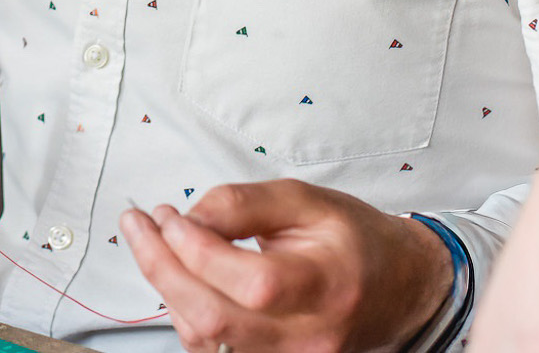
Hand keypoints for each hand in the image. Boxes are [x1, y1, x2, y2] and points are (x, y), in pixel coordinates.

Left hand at [121, 180, 453, 352]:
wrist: (400, 286)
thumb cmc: (354, 239)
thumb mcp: (305, 200)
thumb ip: (243, 203)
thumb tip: (187, 216)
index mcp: (327, 286)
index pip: (249, 280)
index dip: (194, 247)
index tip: (167, 214)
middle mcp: (309, 337)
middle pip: (214, 318)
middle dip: (160, 267)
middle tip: (138, 225)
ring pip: (206, 340)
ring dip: (167, 288)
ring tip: (154, 242)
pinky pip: (214, 350)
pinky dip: (186, 312)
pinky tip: (179, 277)